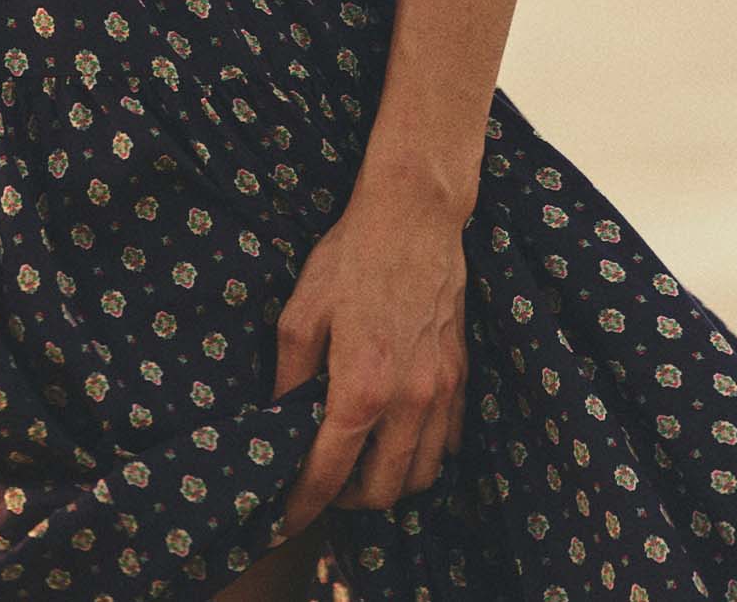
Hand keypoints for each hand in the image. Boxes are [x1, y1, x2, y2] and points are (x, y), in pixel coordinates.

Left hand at [271, 170, 469, 537]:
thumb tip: (275, 421)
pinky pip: (448, 442)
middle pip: (382, 490)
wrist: (413, 217)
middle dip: (347, 499)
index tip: (285, 521)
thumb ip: (289, 377)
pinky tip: (397, 435)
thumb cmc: (350, 257)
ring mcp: (441, 392)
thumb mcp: (301, 312)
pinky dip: (423, 454)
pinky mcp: (461, 377)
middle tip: (322, 483)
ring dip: (388, 482)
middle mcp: (407, 401)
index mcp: (360, 387)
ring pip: (422, 474)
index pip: (330, 473)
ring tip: (359, 464)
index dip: (304, 505)